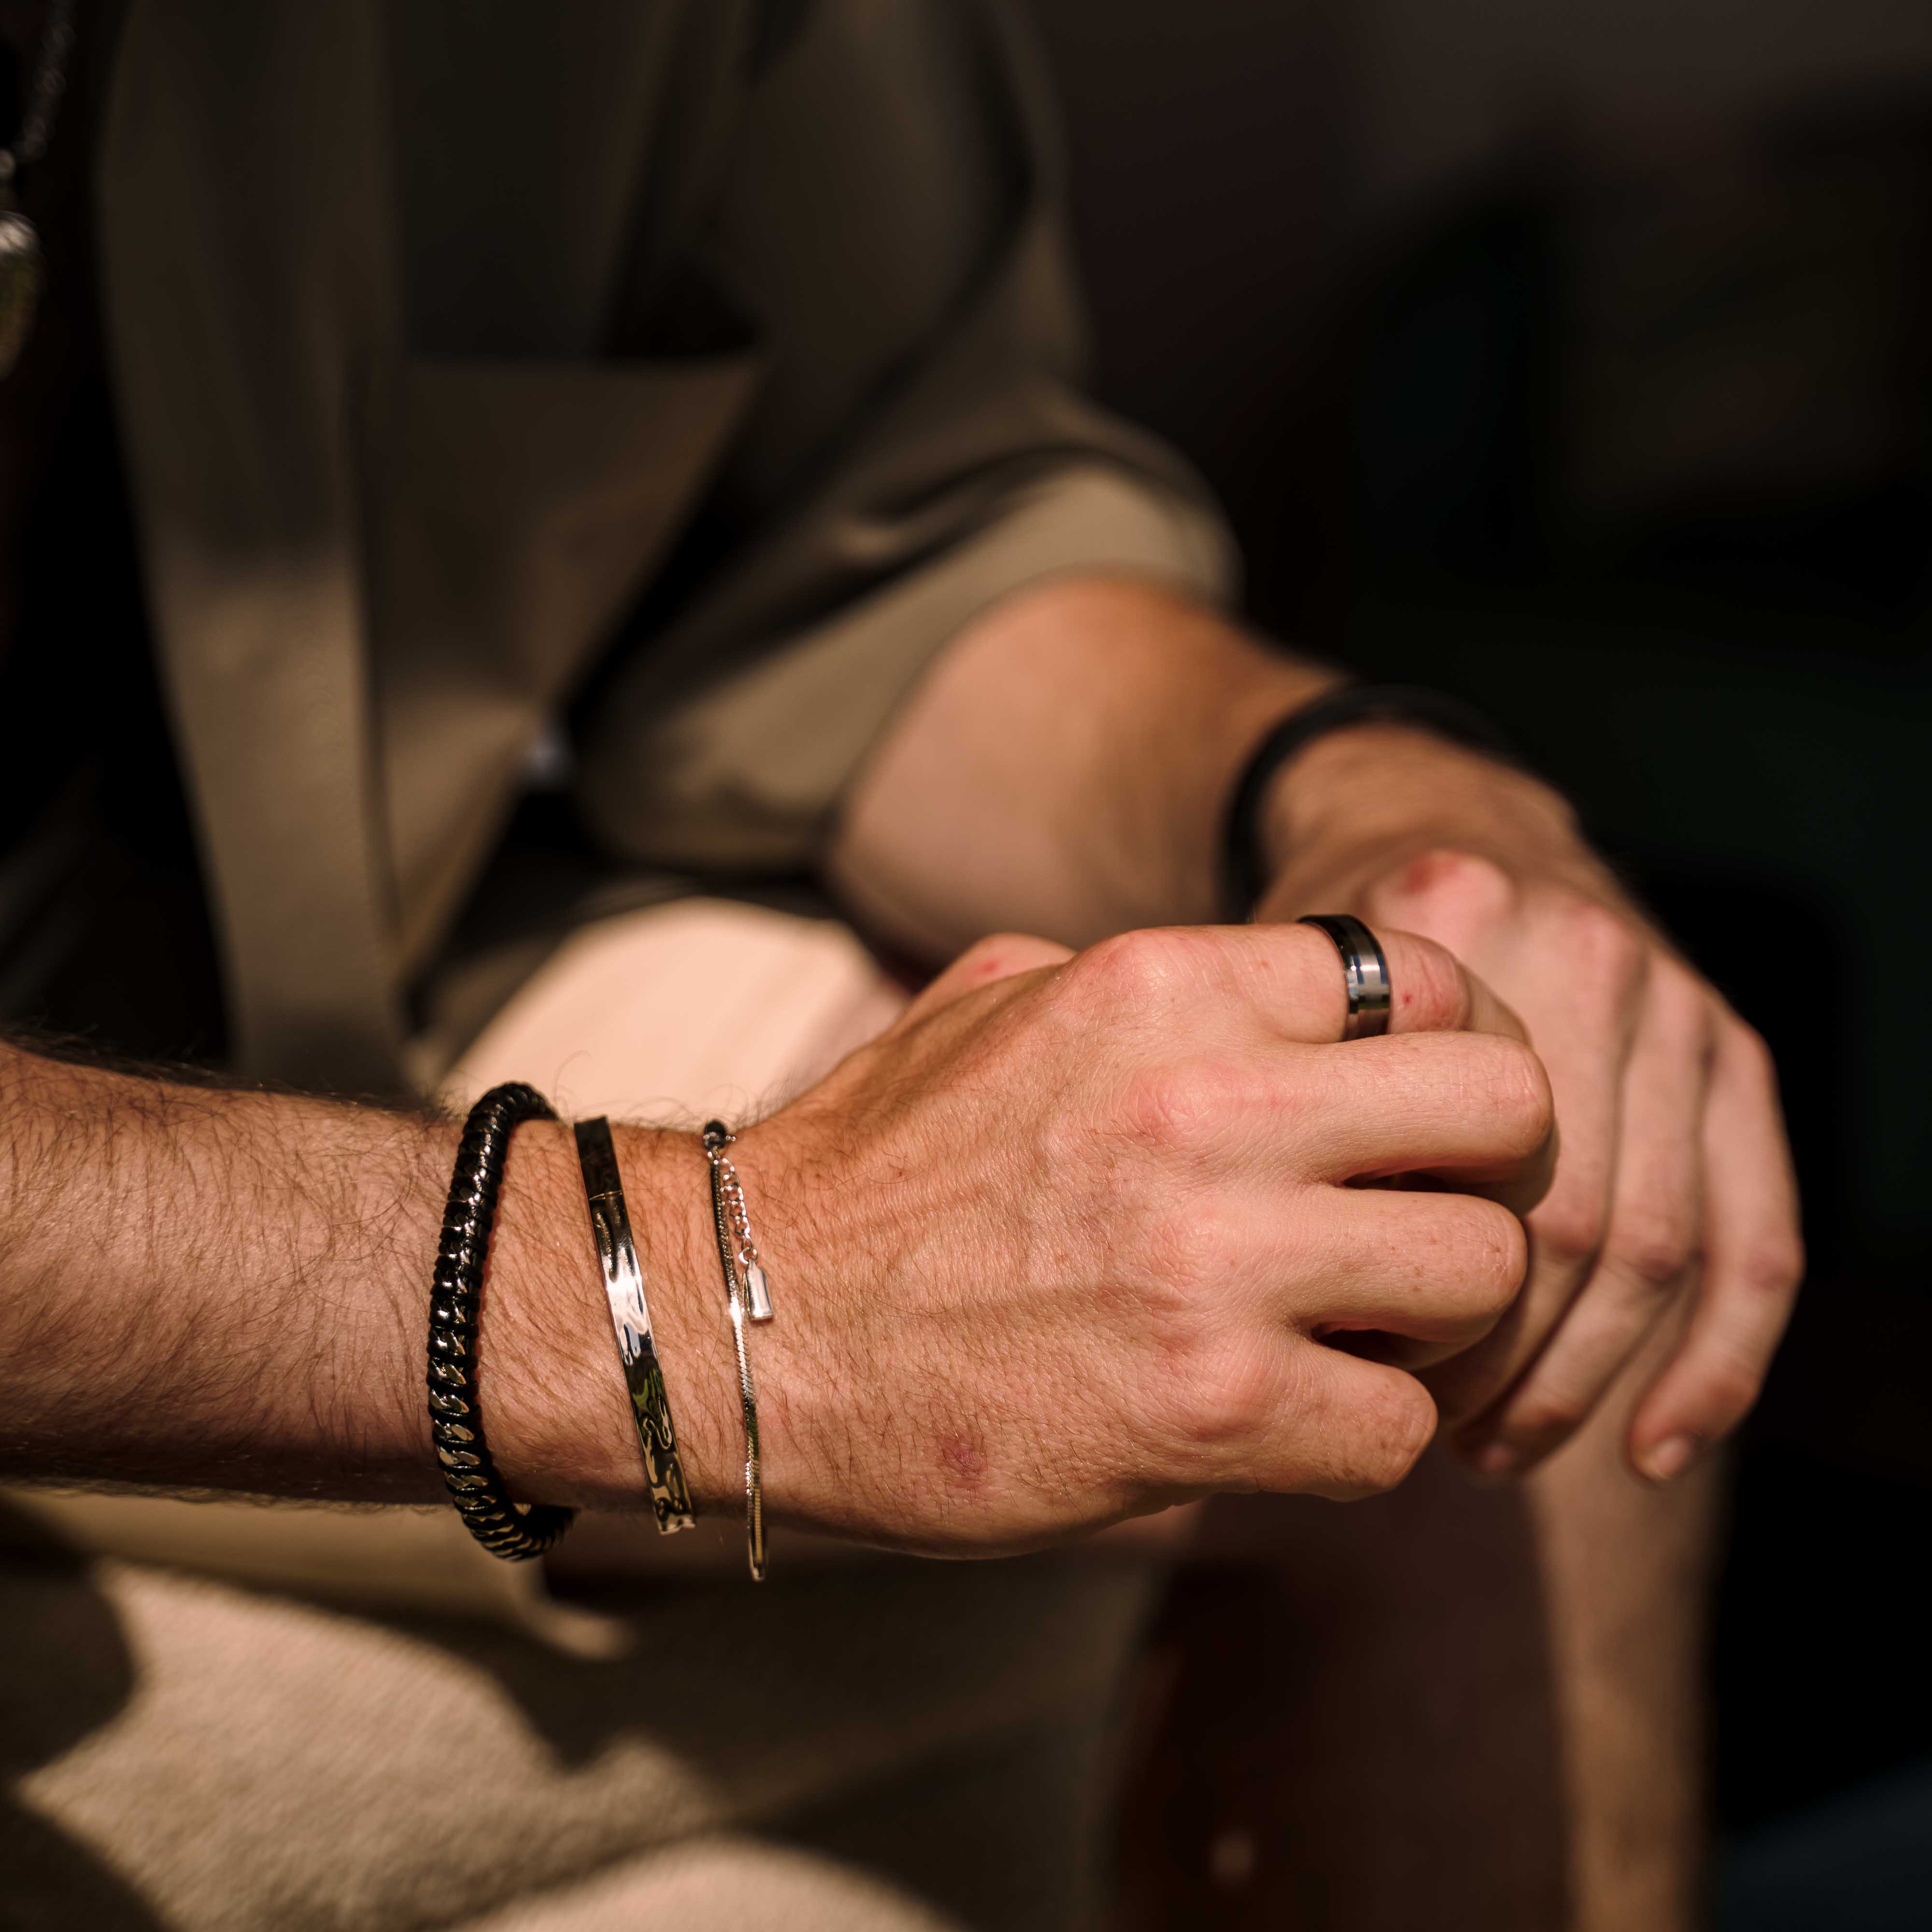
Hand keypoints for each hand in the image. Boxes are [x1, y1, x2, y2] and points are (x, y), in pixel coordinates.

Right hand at [722, 921, 1551, 1553]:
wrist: (742, 1320)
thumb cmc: (876, 1166)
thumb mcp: (997, 1001)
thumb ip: (1144, 979)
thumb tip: (1260, 984)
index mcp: (1164, 985)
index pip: (1431, 982)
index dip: (1450, 1056)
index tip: (1411, 1121)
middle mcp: (1209, 1103)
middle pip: (1507, 1113)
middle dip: (1484, 1177)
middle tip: (1414, 1224)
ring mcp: (1216, 1261)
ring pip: (1486, 1275)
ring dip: (1437, 1321)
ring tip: (1353, 1334)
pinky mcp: (1207, 1411)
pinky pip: (1401, 1433)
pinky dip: (1362, 1437)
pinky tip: (1285, 1422)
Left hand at [1257, 731, 1803, 1482]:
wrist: (1420, 815)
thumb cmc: (1315, 958)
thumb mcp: (1264, 995)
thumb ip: (1261, 1101)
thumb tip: (1246, 1304)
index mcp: (1452, 926)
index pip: (1458, 1170)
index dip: (1413, 1300)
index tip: (1354, 1370)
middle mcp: (1582, 950)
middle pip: (1570, 1217)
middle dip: (1503, 1357)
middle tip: (1430, 1432)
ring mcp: (1671, 998)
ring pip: (1664, 1242)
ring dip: (1590, 1377)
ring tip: (1500, 1449)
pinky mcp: (1729, 1047)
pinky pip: (1757, 1232)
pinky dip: (1716, 1359)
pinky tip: (1650, 1450)